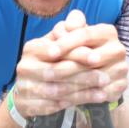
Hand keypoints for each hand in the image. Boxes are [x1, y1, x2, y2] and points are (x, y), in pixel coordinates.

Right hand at [12, 10, 127, 117]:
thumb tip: (79, 21)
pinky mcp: (27, 105)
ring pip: (57, 91)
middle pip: (56, 72)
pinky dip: (74, 103)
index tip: (97, 57)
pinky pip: (54, 106)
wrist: (28, 88)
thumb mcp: (58, 43)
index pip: (55, 50)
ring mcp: (24, 87)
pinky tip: (91, 100)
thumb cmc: (50, 61)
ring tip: (102, 89)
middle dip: (83, 74)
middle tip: (105, 77)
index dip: (76, 54)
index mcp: (31, 48)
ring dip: (82, 91)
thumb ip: (69, 32)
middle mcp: (24, 67)